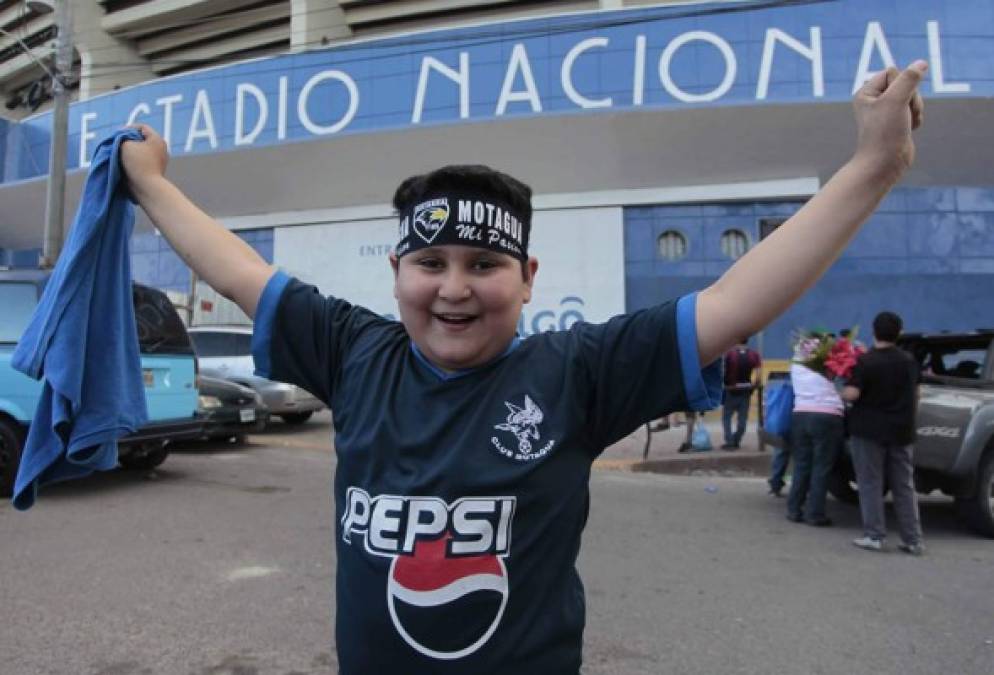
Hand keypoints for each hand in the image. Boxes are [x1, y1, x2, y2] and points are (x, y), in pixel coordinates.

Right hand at [120, 124, 167, 195]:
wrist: (147, 187)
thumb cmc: (137, 163)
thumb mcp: (124, 145)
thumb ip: (121, 138)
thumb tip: (122, 141)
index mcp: (157, 139)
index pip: (142, 128)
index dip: (127, 128)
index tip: (116, 134)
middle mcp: (161, 149)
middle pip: (142, 139)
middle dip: (128, 141)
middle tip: (117, 144)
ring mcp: (159, 160)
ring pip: (141, 151)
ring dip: (130, 152)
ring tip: (119, 155)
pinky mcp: (155, 171)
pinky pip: (142, 161)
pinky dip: (134, 161)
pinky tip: (125, 165)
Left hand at [852, 60, 926, 182]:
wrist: (884, 164)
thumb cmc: (884, 133)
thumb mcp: (896, 101)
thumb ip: (909, 79)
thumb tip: (921, 63)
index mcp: (866, 92)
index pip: (893, 71)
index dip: (900, 85)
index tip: (893, 103)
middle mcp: (874, 100)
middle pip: (906, 83)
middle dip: (911, 98)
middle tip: (900, 115)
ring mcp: (887, 111)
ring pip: (913, 96)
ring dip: (915, 109)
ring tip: (905, 124)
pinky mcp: (897, 121)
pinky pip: (915, 110)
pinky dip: (916, 119)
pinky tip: (908, 130)